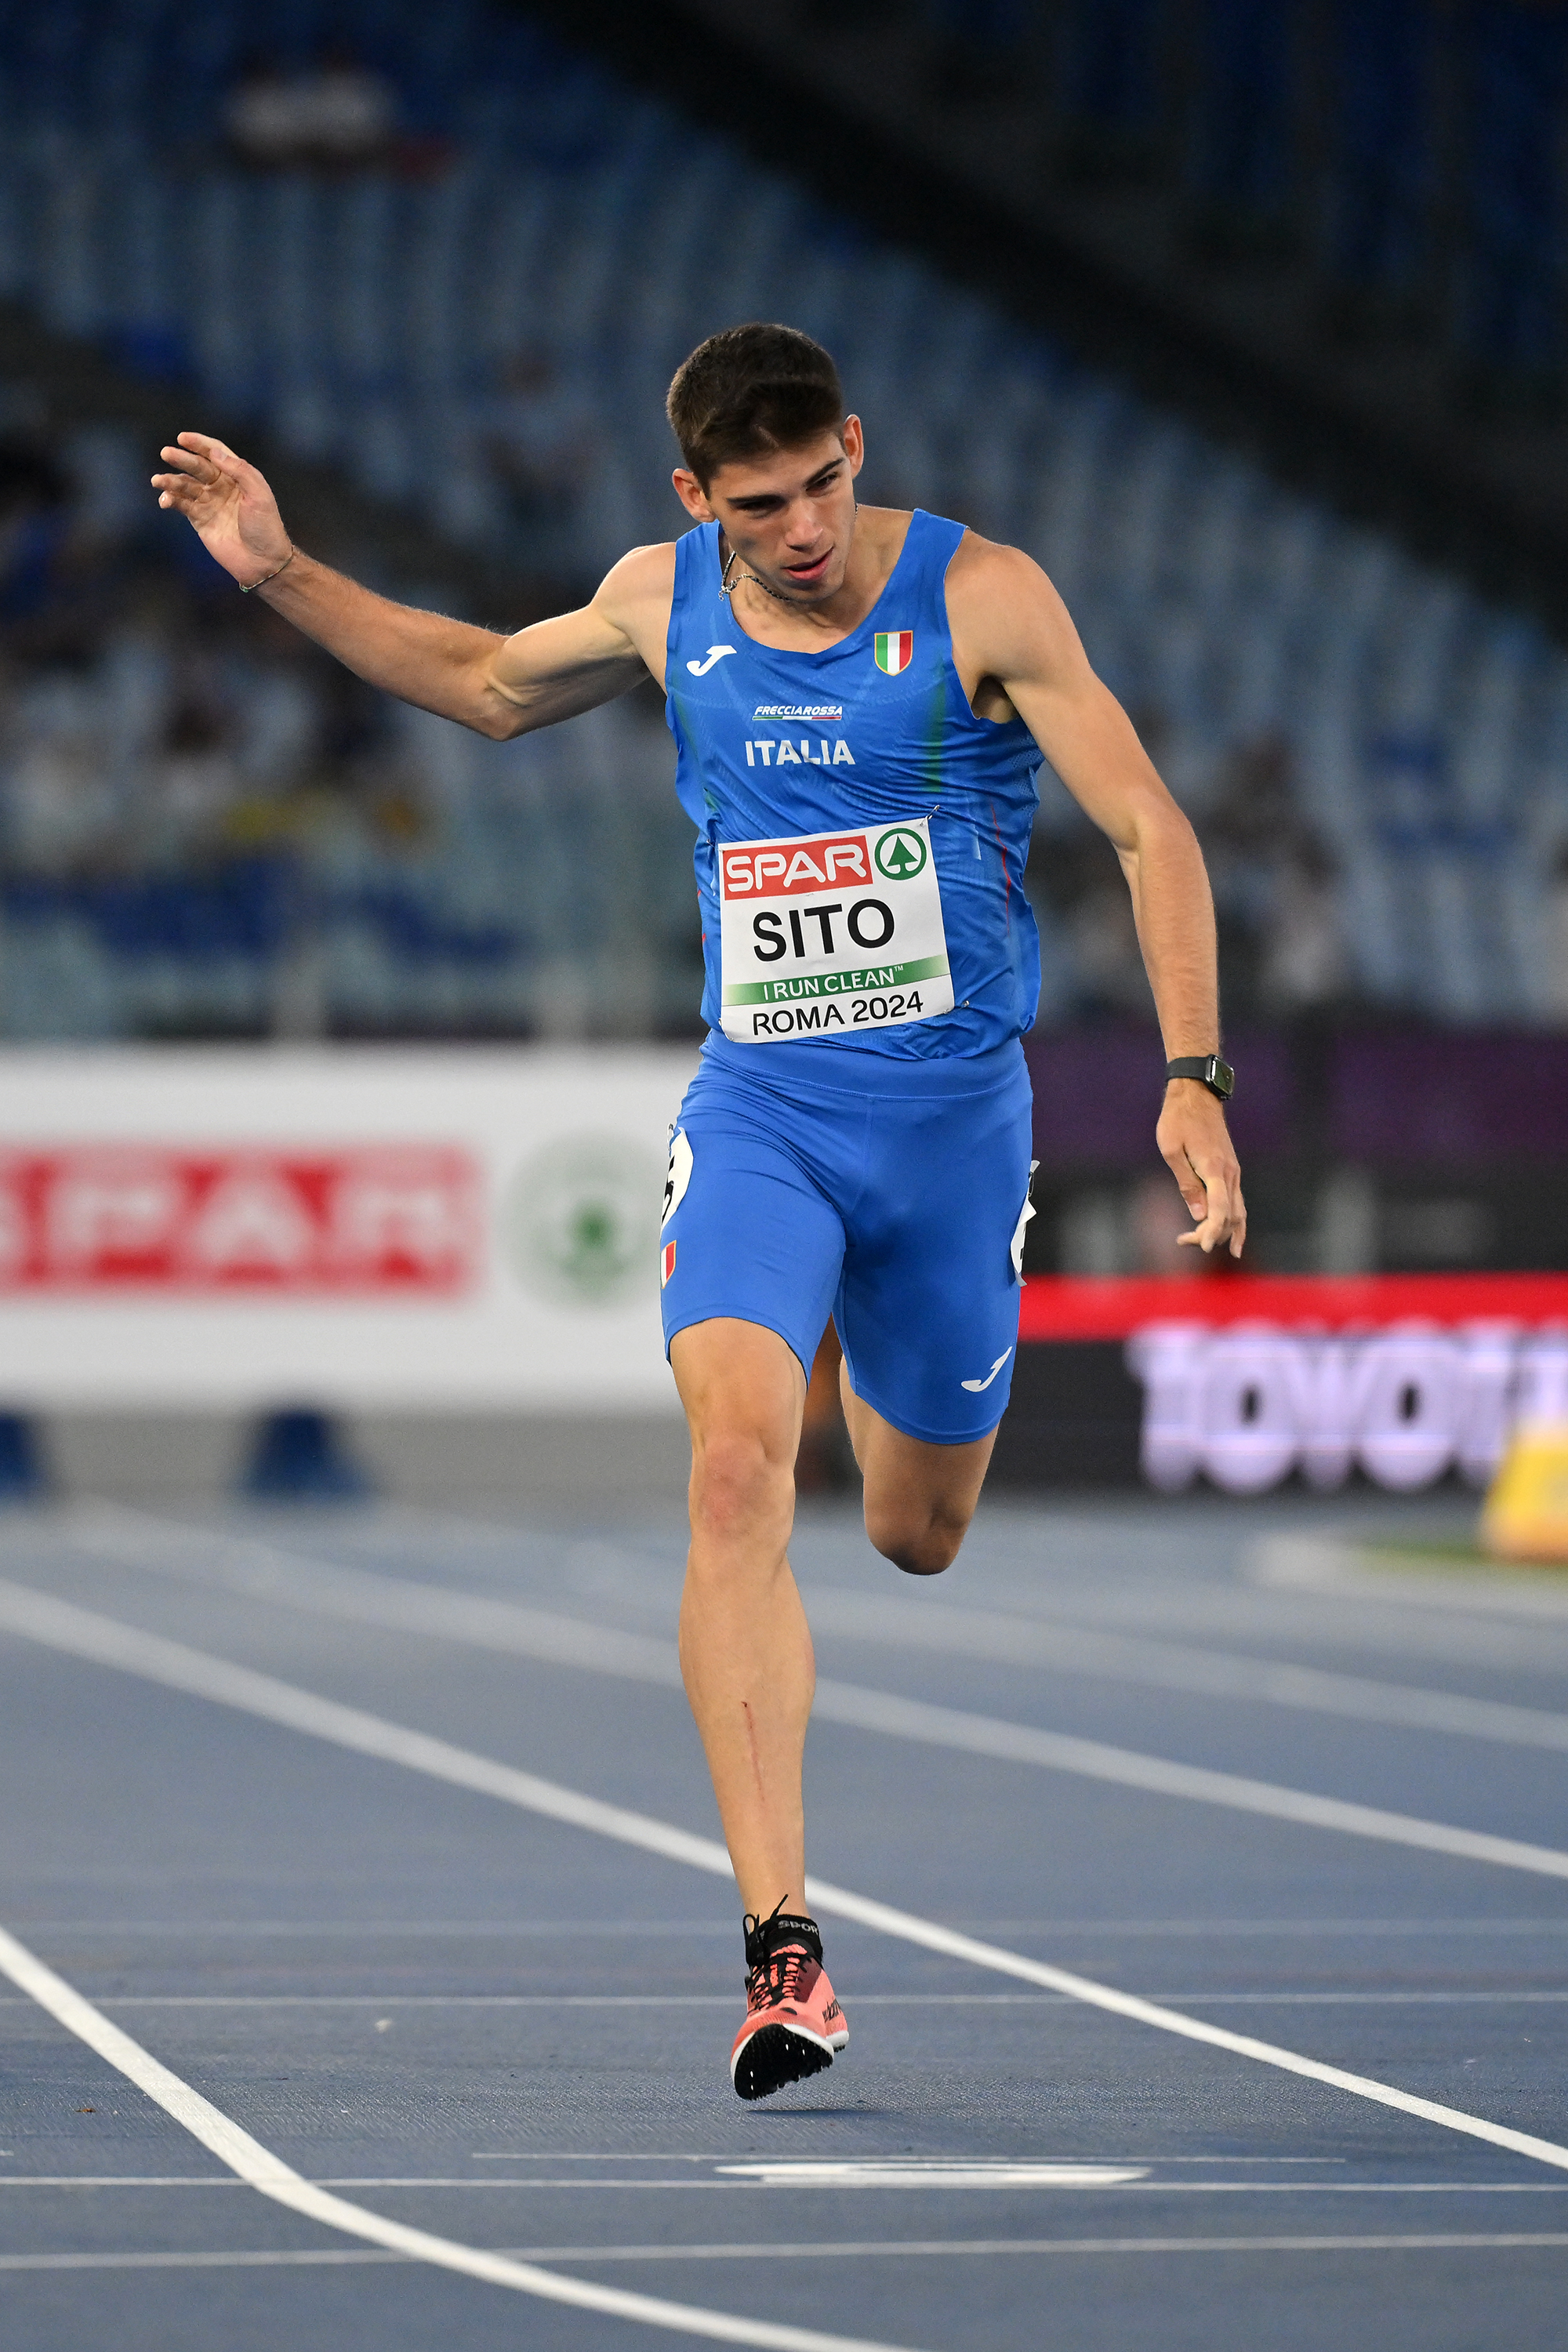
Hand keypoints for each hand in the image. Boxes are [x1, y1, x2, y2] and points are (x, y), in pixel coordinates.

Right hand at [150, 432, 291, 587]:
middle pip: (197, 466)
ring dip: (170, 481)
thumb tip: (215, 452)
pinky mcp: (200, 520)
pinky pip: (182, 505)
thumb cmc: (265, 527)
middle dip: (181, 459)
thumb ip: (240, 471)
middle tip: (166, 453)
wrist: (263, 561)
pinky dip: (171, 500)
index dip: (199, 443)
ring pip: (185, 485)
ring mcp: (209, 502)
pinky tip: (165, 500)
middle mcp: (221, 486)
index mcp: (237, 476)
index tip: (182, 438)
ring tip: (158, 481)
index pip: (215, 453)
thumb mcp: (259, 495)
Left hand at [1156, 1080, 1245, 1258]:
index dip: (1213, 1230)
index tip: (1203, 1246)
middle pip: (1230, 1214)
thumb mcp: (1171, 1151)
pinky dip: (1234, 1219)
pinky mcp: (1230, 1169)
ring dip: (1225, 1230)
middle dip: (1212, 1233)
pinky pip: (1236, 1200)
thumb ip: (1186, 1184)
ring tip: (1210, 1246)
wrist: (1196, 1094)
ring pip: (1238, 1210)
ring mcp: (1233, 1171)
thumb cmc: (1177, 1120)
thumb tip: (1199, 1215)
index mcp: (1214, 1168)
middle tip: (1184, 1241)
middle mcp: (1229, 1172)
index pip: (1219, 1208)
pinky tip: (1231, 1234)